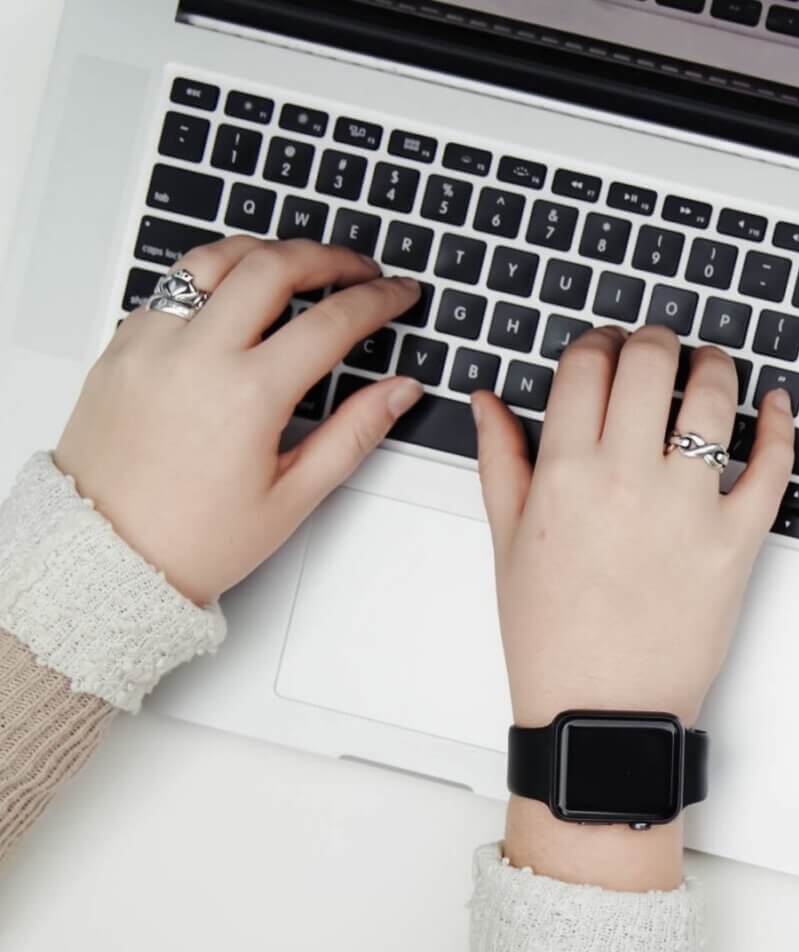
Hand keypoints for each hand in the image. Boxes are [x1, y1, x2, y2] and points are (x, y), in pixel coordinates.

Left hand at [54, 237, 423, 604]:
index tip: (398, 294)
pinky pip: (171, 288)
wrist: (104, 556)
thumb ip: (354, 433)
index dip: (378, 299)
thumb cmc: (192, 539)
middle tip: (359, 268)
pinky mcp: (120, 347)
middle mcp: (195, 356)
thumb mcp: (292, 496)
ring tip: (297, 264)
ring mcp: (150, 345)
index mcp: (247, 395)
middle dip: (328, 257)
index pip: (331, 321)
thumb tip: (399, 391)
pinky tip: (234, 298)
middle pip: (273, 266)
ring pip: (214, 259)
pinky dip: (212, 279)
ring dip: (265, 252)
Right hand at [474, 325, 793, 888]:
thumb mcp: (507, 544)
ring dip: (715, 366)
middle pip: (650, 363)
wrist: (602, 711)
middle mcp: (627, 479)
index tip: (607, 348)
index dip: (599, 342)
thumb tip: (490, 400)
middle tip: (659, 347)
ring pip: (713, 398)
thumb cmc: (553, 638)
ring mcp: (688, 508)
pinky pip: (772, 465)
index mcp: (564, 474)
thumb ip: (501, 460)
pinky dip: (780, 425)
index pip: (587, 366)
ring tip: (710, 367)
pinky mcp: (738, 540)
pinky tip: (774, 405)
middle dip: (655, 340)